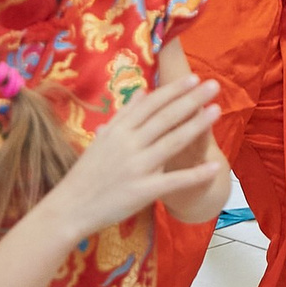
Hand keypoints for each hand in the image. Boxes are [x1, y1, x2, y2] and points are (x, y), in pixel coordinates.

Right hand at [42, 74, 229, 244]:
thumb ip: (124, 115)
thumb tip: (142, 91)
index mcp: (117, 130)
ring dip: (196, 125)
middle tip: (214, 85)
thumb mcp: (101, 139)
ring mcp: (136, 167)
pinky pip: (173, 181)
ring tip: (217, 110)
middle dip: (191, 99)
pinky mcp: (142, 191)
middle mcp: (127, 144)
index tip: (194, 78)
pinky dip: (195, 174)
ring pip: (171, 142)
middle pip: (164, 118)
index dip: (173, 90)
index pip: (150, 104)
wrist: (68, 208)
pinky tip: (215, 166)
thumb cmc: (86, 173)